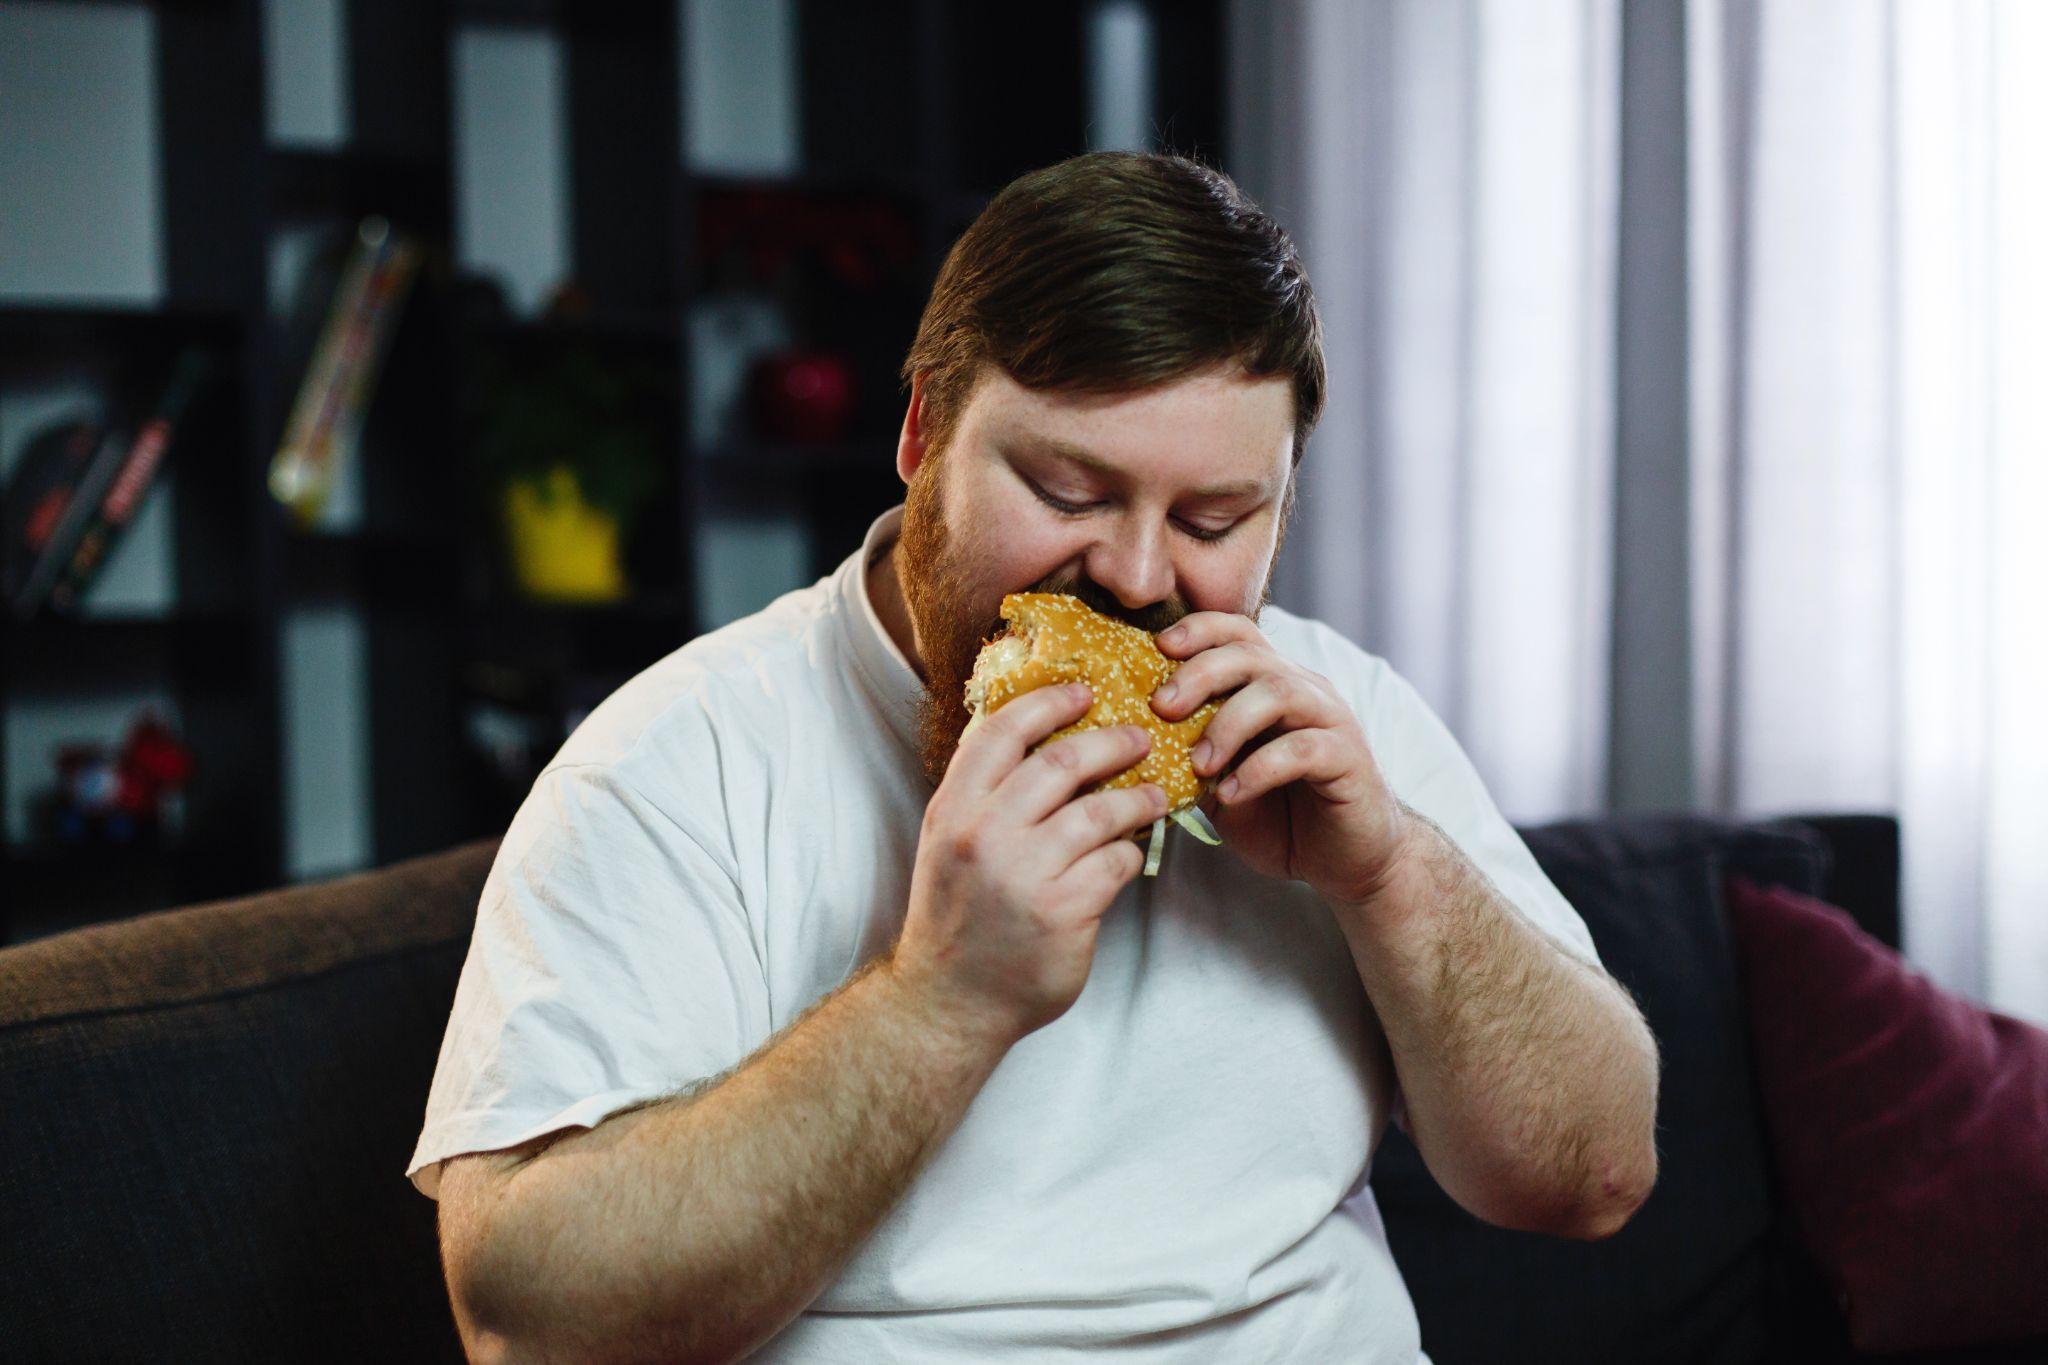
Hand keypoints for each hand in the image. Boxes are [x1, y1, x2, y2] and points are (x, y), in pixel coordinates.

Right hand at [891, 682, 1166, 1047]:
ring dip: (1137, 797)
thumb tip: (1035, 733)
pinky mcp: (1063, 911)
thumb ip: (983, 792)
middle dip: (1111, 742)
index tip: (1084, 691)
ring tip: (1155, 794)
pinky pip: (1115, 862)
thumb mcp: (949, 842)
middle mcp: (985, 834)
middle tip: (1140, 737)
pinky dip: (1130, 851)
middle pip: (1062, 762)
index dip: (1049, 702)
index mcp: (953, 809)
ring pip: (1099, 811)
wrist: (949, 1001)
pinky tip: (1132, 851)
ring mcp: (1025, 874)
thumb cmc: (956, 916)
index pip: (1002, 731)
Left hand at [1150, 613, 1412, 907]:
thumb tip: (1135, 743)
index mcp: (1273, 685)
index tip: (1158, 647)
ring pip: (1279, 692)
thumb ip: (1191, 757)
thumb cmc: (1281, 817)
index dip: (1199, 630)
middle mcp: (1304, 691)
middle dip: (1200, 673)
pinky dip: (1260, 769)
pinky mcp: (1348, 759)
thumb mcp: (1222, 785)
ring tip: (1198, 763)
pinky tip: (1232, 794)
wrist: (1346, 861)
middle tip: (1162, 707)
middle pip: (1251, 654)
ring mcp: (1330, 721)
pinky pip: (1302, 749)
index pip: (1239, 634)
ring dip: (1229, 722)